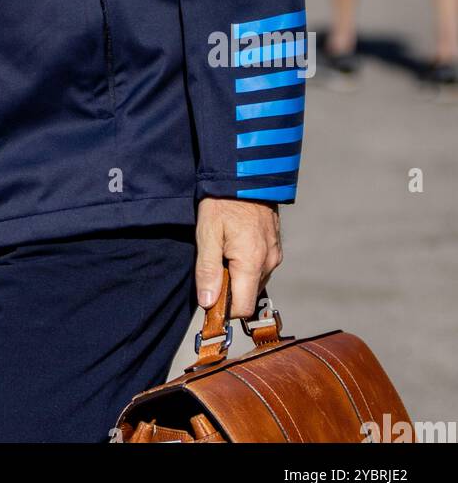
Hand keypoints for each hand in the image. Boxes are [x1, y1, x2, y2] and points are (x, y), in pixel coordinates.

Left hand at [195, 197, 281, 319]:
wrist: (245, 173)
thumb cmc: (222, 202)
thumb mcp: (207, 233)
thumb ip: (207, 271)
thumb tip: (207, 304)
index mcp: (252, 263)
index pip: (242, 308)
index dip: (223, 309)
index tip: (208, 298)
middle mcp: (269, 262)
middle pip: (248, 296)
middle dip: (229, 290)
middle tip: (212, 265)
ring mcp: (275, 254)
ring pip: (254, 282)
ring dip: (238, 277)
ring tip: (223, 251)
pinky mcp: (275, 246)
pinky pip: (260, 268)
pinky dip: (246, 265)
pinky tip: (234, 245)